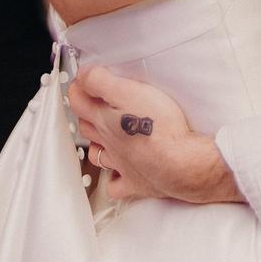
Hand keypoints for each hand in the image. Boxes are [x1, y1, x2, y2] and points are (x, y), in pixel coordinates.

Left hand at [68, 66, 237, 203]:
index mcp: (104, 121)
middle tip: (92, 103)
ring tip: (102, 137)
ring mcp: (121, 165)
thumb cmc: (160, 128)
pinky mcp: (136, 182)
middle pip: (87, 128)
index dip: (78, 88)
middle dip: (86, 114)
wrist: (182, 164)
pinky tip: (119, 173)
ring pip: (97, 156)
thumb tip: (83, 75)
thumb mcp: (130, 91)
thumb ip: (102, 81)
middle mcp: (109, 144)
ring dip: (96, 146)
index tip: (82, 80)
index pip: (78, 102)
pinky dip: (113, 180)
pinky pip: (116, 186)